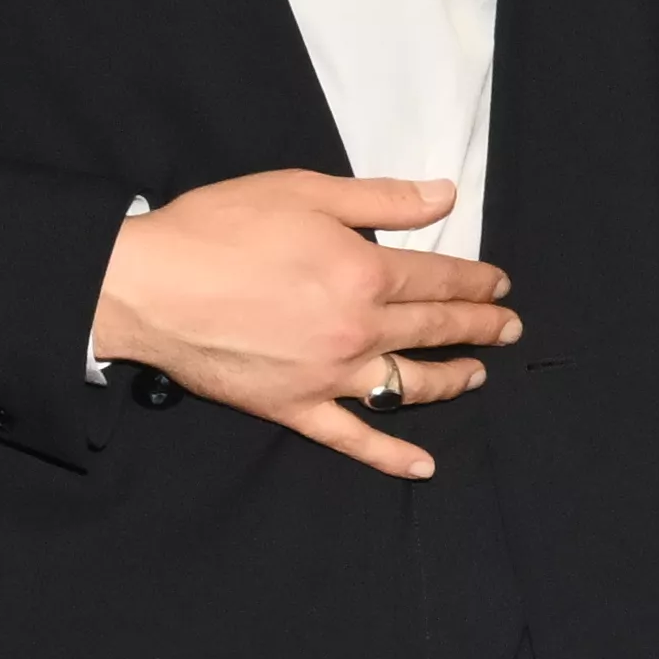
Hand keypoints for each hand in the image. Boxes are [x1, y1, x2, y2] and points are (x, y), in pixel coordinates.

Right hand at [95, 168, 509, 480]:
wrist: (149, 286)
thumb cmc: (221, 228)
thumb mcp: (304, 191)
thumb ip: (382, 199)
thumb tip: (445, 196)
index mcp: (364, 273)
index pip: (440, 279)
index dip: (477, 281)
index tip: (500, 285)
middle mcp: (358, 330)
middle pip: (435, 329)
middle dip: (480, 327)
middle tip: (509, 329)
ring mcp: (329, 376)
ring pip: (409, 385)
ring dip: (451, 380)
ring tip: (477, 375)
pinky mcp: (295, 408)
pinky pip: (353, 439)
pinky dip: (391, 456)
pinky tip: (425, 467)